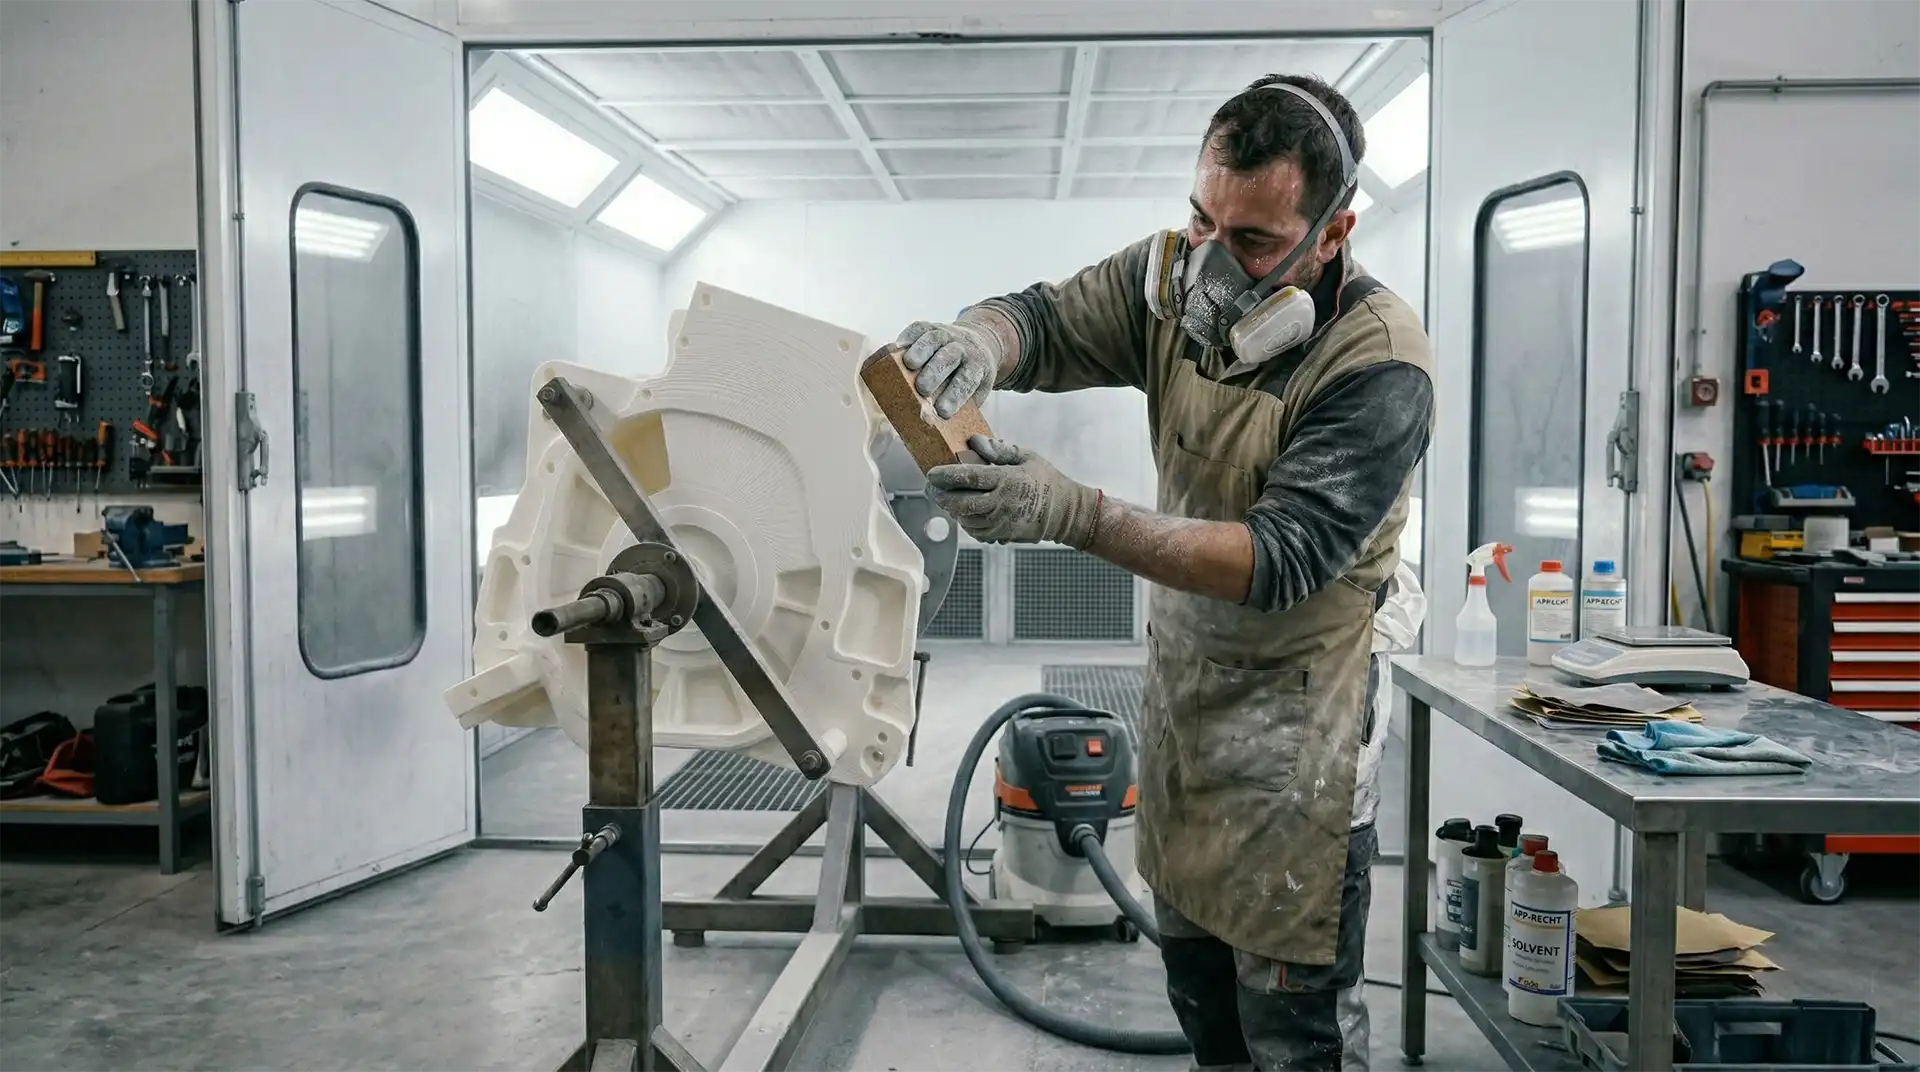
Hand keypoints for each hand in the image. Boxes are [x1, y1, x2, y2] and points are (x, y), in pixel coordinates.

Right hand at [897, 318, 1001, 418]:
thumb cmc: (970, 378)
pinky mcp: (930, 326)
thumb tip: (939, 439)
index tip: (943, 412)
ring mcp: (946, 334)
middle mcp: (963, 348)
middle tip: (923, 389)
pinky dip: (908, 336)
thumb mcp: (976, 393)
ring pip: (934, 339)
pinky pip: (919, 329)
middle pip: (950, 357)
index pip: (967, 380)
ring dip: (921, 351)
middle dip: (936, 372)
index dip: (955, 395)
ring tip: (908, 365)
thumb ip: (962, 410)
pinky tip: (897, 347)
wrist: (978, 343)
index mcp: (977, 366)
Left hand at [925, 436, 1101, 547]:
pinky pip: (974, 530)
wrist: (1064, 512)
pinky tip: (962, 511)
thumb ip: (999, 450)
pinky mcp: (1000, 535)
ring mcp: (1000, 523)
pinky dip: (963, 521)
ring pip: (964, 519)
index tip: (931, 472)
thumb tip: (974, 441)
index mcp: (1007, 480)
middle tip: (931, 487)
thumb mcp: (1026, 457)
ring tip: (944, 497)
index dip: (946, 475)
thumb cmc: (1045, 480)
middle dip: (940, 495)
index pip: (969, 478)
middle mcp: (1001, 504)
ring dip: (950, 509)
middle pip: (960, 503)